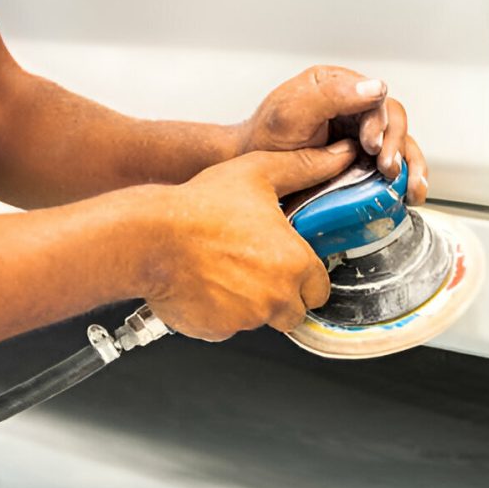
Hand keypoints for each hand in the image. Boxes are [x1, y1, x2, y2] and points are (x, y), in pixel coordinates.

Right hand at [141, 139, 356, 340]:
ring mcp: (247, 319)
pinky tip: (205, 285)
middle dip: (281, 296)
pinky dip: (219, 313)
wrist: (148, 238)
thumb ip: (305, 167)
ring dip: (250, 304)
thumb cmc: (198, 207)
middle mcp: (276, 296)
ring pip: (259, 319)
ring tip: (224, 271)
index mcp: (294, 263)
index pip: (319, 289)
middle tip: (254, 269)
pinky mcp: (217, 331)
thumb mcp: (258, 173)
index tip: (287, 265)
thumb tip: (340, 155)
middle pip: (293, 311)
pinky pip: (226, 328)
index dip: (305, 278)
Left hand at [240, 65, 429, 204]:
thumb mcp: (292, 112)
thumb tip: (376, 88)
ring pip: (402, 142)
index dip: (378, 122)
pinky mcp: (363, 161)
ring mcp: (361, 135)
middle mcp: (355, 108)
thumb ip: (332, 96)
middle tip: (385, 168)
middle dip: (394, 145)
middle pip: (393, 120)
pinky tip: (411, 193)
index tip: (369, 145)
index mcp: (339, 86)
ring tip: (409, 188)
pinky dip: (408, 178)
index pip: (374, 98)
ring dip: (411, 164)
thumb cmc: (266, 138)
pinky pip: (394, 164)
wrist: (252, 169)